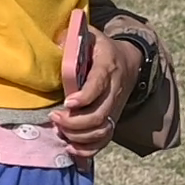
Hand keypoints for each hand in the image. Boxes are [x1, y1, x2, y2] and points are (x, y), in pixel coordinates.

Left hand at [51, 29, 140, 160]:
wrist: (129, 61)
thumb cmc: (101, 48)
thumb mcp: (90, 35)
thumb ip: (73, 37)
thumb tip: (56, 42)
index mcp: (107, 67)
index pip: (98, 86)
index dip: (84, 97)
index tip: (67, 103)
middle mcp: (114, 91)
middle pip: (98, 115)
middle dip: (74, 122)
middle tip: (54, 117)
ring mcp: (114, 108)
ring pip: (101, 130)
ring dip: (78, 136)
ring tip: (59, 130)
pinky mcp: (112, 119)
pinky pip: (104, 140)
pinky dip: (88, 149)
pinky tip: (70, 147)